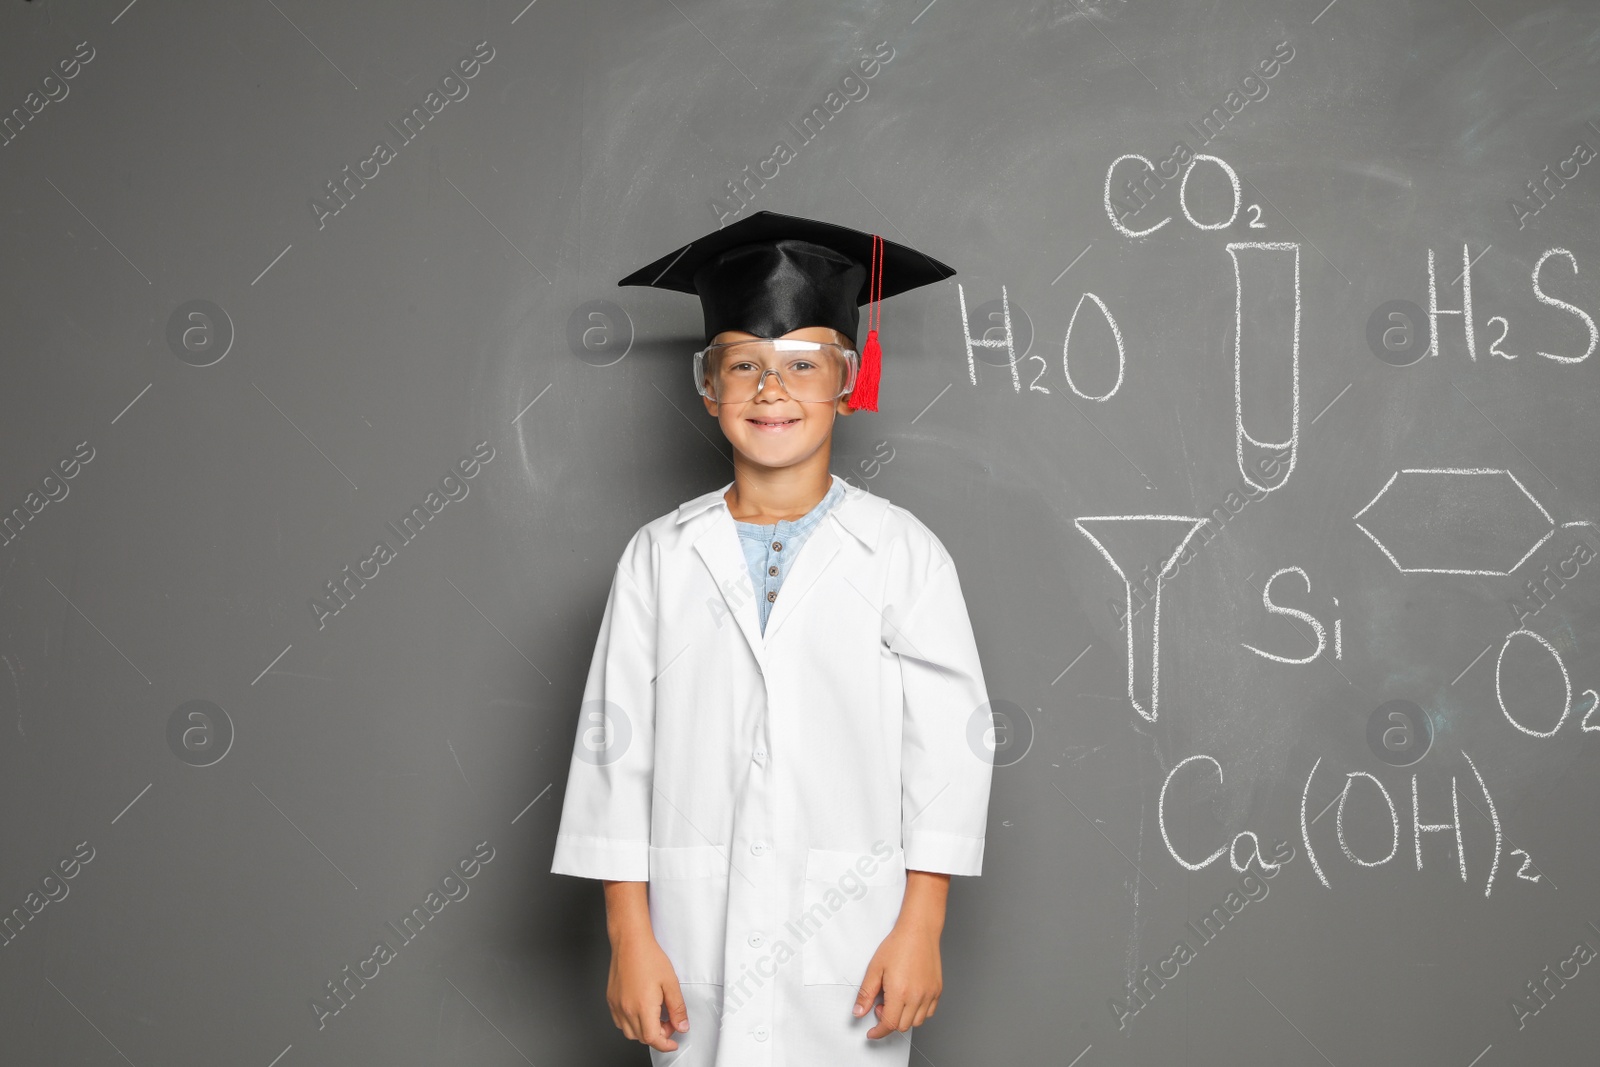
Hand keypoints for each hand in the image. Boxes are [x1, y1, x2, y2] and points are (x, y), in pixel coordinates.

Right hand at [606, 932, 689, 1051]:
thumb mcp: (671, 983)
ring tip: (656, 1015)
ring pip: (630, 1032)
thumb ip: (677, 1008)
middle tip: (669, 1022)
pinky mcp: (611, 1000)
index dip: (665, 1044)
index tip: (673, 1042)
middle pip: (642, 1037)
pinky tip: (641, 1011)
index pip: (653, 1039)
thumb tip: (682, 1026)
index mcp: (642, 1007)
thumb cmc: (649, 957)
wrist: (630, 942)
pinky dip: (632, 1023)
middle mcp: (626, 1009)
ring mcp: (617, 1006)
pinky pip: (620, 1022)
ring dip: (644, 1031)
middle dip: (658, 1036)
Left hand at [854, 922, 941, 1038]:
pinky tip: (910, 998)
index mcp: (899, 993)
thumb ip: (866, 993)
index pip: (889, 1025)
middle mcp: (917, 997)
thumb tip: (858, 1012)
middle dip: (889, 1021)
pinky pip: (929, 1012)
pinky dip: (918, 1012)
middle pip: (902, 1026)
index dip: (878, 1032)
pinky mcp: (937, 990)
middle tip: (882, 1004)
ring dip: (904, 1018)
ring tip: (896, 999)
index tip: (872, 1032)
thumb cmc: (898, 945)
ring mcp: (929, 994)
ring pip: (917, 1022)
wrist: (919, 931)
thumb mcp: (875, 968)